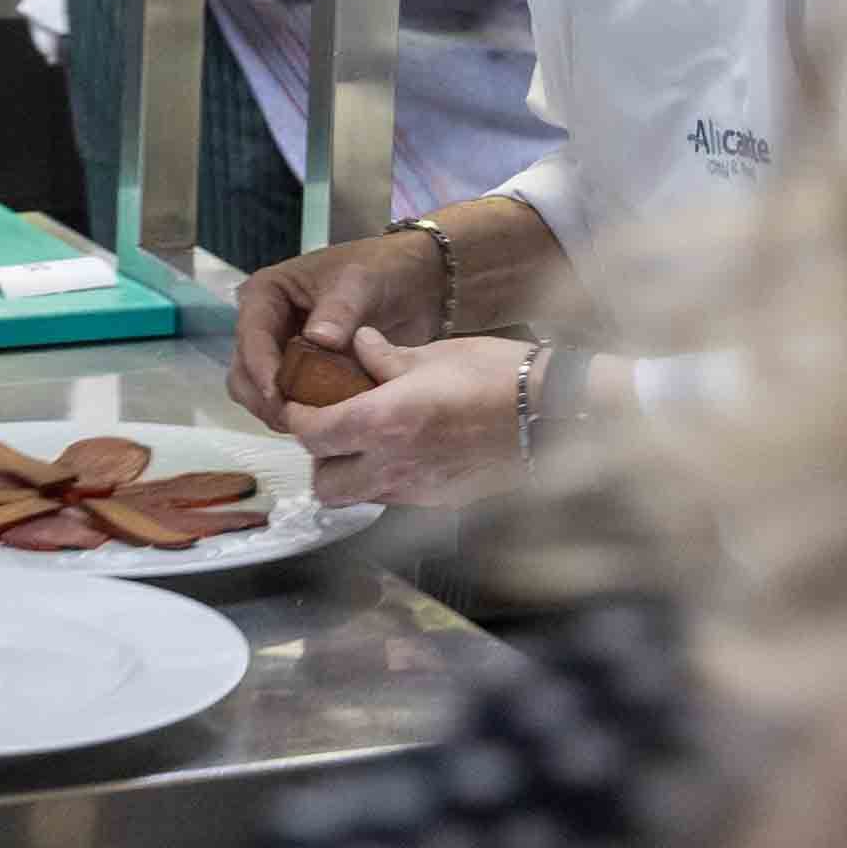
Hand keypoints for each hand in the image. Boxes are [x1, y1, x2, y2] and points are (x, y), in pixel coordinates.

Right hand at [227, 236, 445, 430]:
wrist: (413, 284)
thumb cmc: (380, 270)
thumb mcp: (359, 283)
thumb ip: (340, 310)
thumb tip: (319, 339)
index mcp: (267, 293)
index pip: (251, 334)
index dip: (260, 367)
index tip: (277, 395)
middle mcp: (266, 324)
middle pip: (244, 370)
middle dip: (264, 398)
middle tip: (295, 419)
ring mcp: (282, 352)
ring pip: (260, 392)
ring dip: (280, 411)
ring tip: (312, 423)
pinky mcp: (302, 374)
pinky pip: (289, 401)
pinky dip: (301, 414)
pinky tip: (325, 421)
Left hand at [284, 327, 533, 507]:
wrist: (550, 413)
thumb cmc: (497, 375)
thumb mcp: (435, 354)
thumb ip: (386, 356)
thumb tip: (358, 345)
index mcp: (385, 421)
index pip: (312, 434)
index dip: (296, 419)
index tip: (298, 403)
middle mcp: (395, 465)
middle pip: (325, 485)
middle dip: (320, 459)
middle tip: (332, 427)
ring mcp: (419, 491)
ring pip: (360, 498)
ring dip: (353, 474)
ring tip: (370, 440)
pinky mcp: (442, 502)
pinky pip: (397, 499)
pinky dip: (389, 480)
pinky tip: (409, 450)